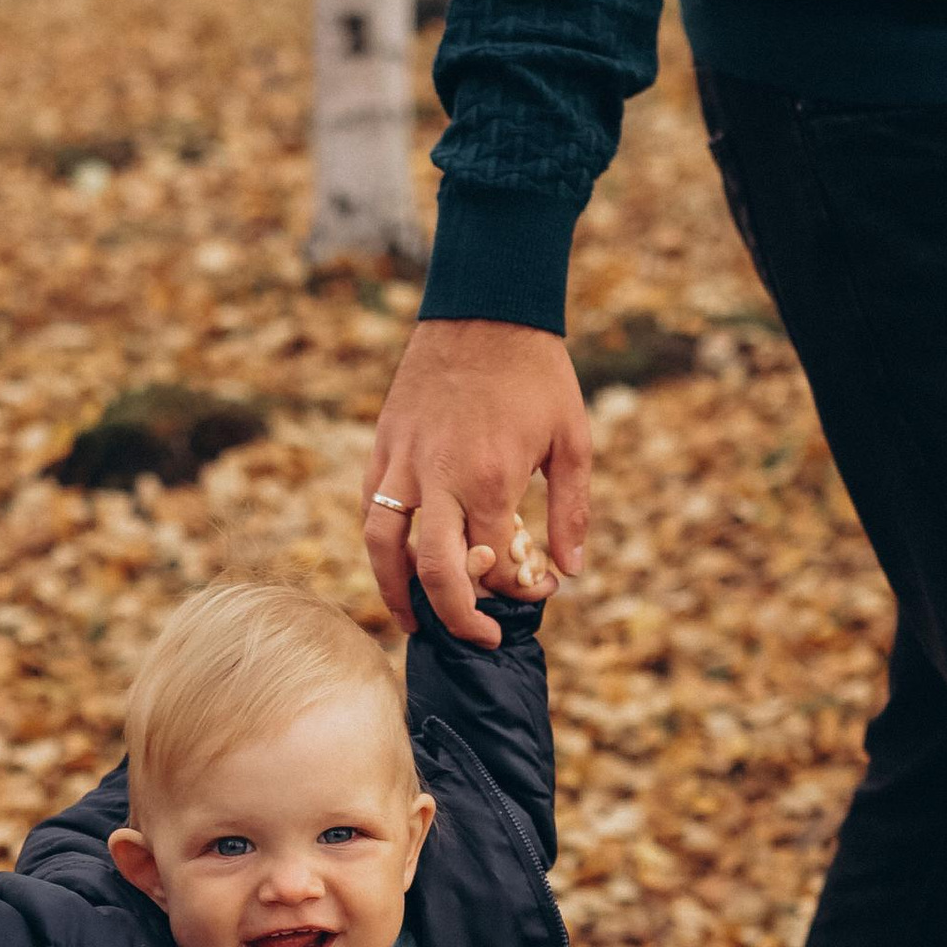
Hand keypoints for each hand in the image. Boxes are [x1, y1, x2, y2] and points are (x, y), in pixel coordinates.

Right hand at [362, 319, 590, 646]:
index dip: (518, 593)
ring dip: (394, 593)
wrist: (486, 309)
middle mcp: (440, 480)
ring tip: (412, 621)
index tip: (539, 592)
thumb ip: (572, 509)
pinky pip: (373, 507)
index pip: (494, 566)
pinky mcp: (385, 445)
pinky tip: (395, 563)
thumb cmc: (536, 373)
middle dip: (454, 617)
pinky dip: (380, 544)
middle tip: (473, 637)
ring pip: (383, 547)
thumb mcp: (573, 440)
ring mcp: (404, 462)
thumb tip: (570, 570)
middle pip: (434, 573)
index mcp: (489, 481)